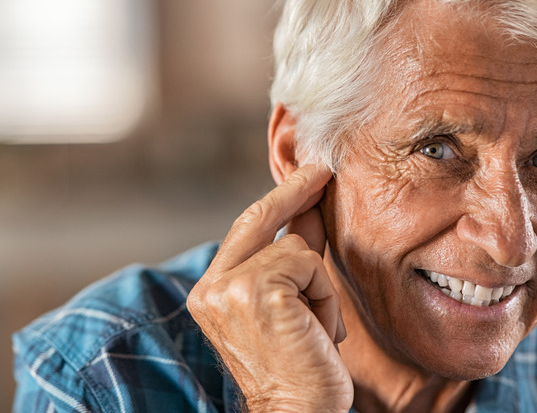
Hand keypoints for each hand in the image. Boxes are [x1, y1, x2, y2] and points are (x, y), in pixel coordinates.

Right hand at [187, 165, 352, 411]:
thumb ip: (292, 258)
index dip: (278, 198)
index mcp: (210, 291)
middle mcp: (211, 287)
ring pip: (296, 249)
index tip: (305, 175)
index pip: (245, 229)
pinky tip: (320, 332)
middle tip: (321, 169)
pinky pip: (310, 266)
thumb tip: (307, 211)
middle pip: (259, 218)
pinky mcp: (259, 291)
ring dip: (320, 288)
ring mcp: (231, 288)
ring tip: (316, 329)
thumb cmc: (297, 368)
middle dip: (296, 190)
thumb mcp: (290, 306)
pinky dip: (326, 298)